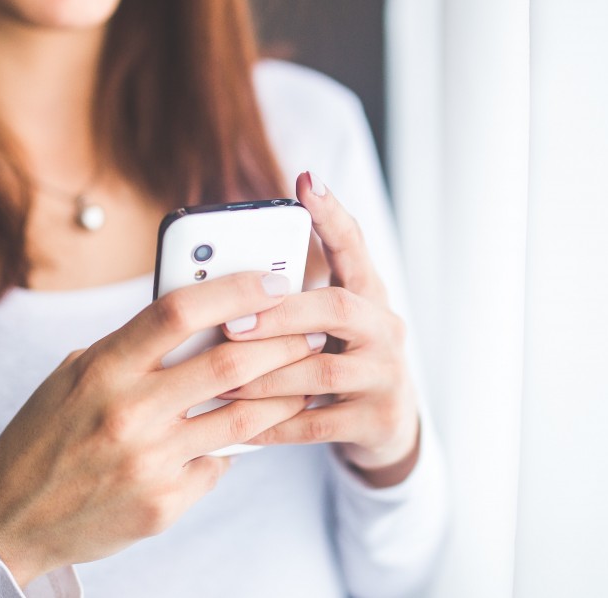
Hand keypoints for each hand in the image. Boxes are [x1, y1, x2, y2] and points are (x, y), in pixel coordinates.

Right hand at [0, 272, 313, 585]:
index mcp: (102, 368)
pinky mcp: (164, 503)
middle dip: (283, 341)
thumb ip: (133, 349)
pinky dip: (236, 446)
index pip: (178, 311)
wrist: (11, 518)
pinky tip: (251, 434)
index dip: (234, 289)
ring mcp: (149, 461)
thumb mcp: (75, 376)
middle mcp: (128, 412)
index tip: (273, 280)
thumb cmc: (47, 434)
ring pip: (242, 419)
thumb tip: (203, 318)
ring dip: (284, 394)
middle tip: (311, 329)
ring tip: (305, 378)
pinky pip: (219, 464)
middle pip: (229, 362)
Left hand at [220, 171, 421, 487]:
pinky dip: (275, 424)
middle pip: (338, 308)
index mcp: (369, 295)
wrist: (387, 426)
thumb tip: (220, 280)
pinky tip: (240, 427)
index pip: (354, 246)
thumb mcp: (326, 326)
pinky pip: (318, 423)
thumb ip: (291, 301)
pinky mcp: (377, 419)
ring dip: (267, 376)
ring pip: (323, 372)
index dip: (332, 215)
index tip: (306, 182)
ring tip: (222, 379)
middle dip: (281, 315)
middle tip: (231, 323)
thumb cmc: (339, 361)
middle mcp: (386, 328)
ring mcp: (386, 375)